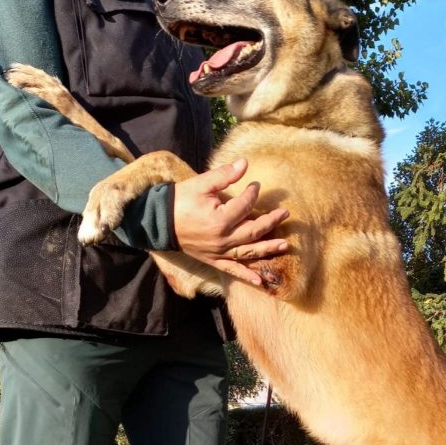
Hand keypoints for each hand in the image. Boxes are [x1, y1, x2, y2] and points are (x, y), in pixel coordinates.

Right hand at [173, 157, 288, 284]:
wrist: (160, 222)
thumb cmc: (180, 200)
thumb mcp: (201, 184)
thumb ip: (224, 175)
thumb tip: (245, 163)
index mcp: (220, 219)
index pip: (245, 206)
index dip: (253, 193)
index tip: (256, 185)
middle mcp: (222, 239)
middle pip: (253, 231)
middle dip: (271, 222)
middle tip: (285, 214)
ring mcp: (219, 252)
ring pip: (248, 252)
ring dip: (267, 249)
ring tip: (285, 245)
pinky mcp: (214, 260)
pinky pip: (232, 270)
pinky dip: (246, 276)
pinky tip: (260, 282)